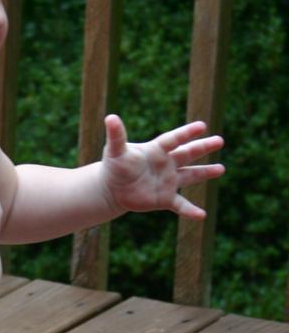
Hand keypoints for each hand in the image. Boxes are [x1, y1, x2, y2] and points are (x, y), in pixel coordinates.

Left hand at [101, 114, 224, 218]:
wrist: (113, 188)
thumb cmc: (115, 166)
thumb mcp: (115, 150)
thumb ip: (116, 135)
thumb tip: (110, 117)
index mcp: (156, 150)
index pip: (174, 139)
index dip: (187, 133)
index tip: (202, 126)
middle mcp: (166, 163)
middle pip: (187, 153)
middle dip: (203, 147)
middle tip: (220, 141)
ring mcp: (168, 181)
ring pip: (190, 176)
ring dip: (205, 173)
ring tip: (221, 169)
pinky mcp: (165, 198)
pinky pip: (181, 205)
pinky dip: (191, 211)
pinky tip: (201, 215)